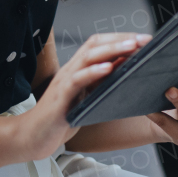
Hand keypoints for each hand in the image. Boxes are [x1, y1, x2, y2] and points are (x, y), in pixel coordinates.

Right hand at [15, 32, 150, 159]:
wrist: (33, 138)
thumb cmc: (60, 120)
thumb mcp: (86, 99)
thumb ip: (101, 85)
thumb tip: (126, 72)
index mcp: (77, 70)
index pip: (98, 44)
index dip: (120, 38)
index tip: (143, 39)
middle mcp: (70, 71)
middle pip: (95, 45)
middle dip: (121, 40)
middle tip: (144, 39)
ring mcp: (64, 82)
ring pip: (87, 57)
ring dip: (111, 50)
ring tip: (131, 47)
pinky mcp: (60, 98)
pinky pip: (77, 80)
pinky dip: (93, 72)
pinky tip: (108, 68)